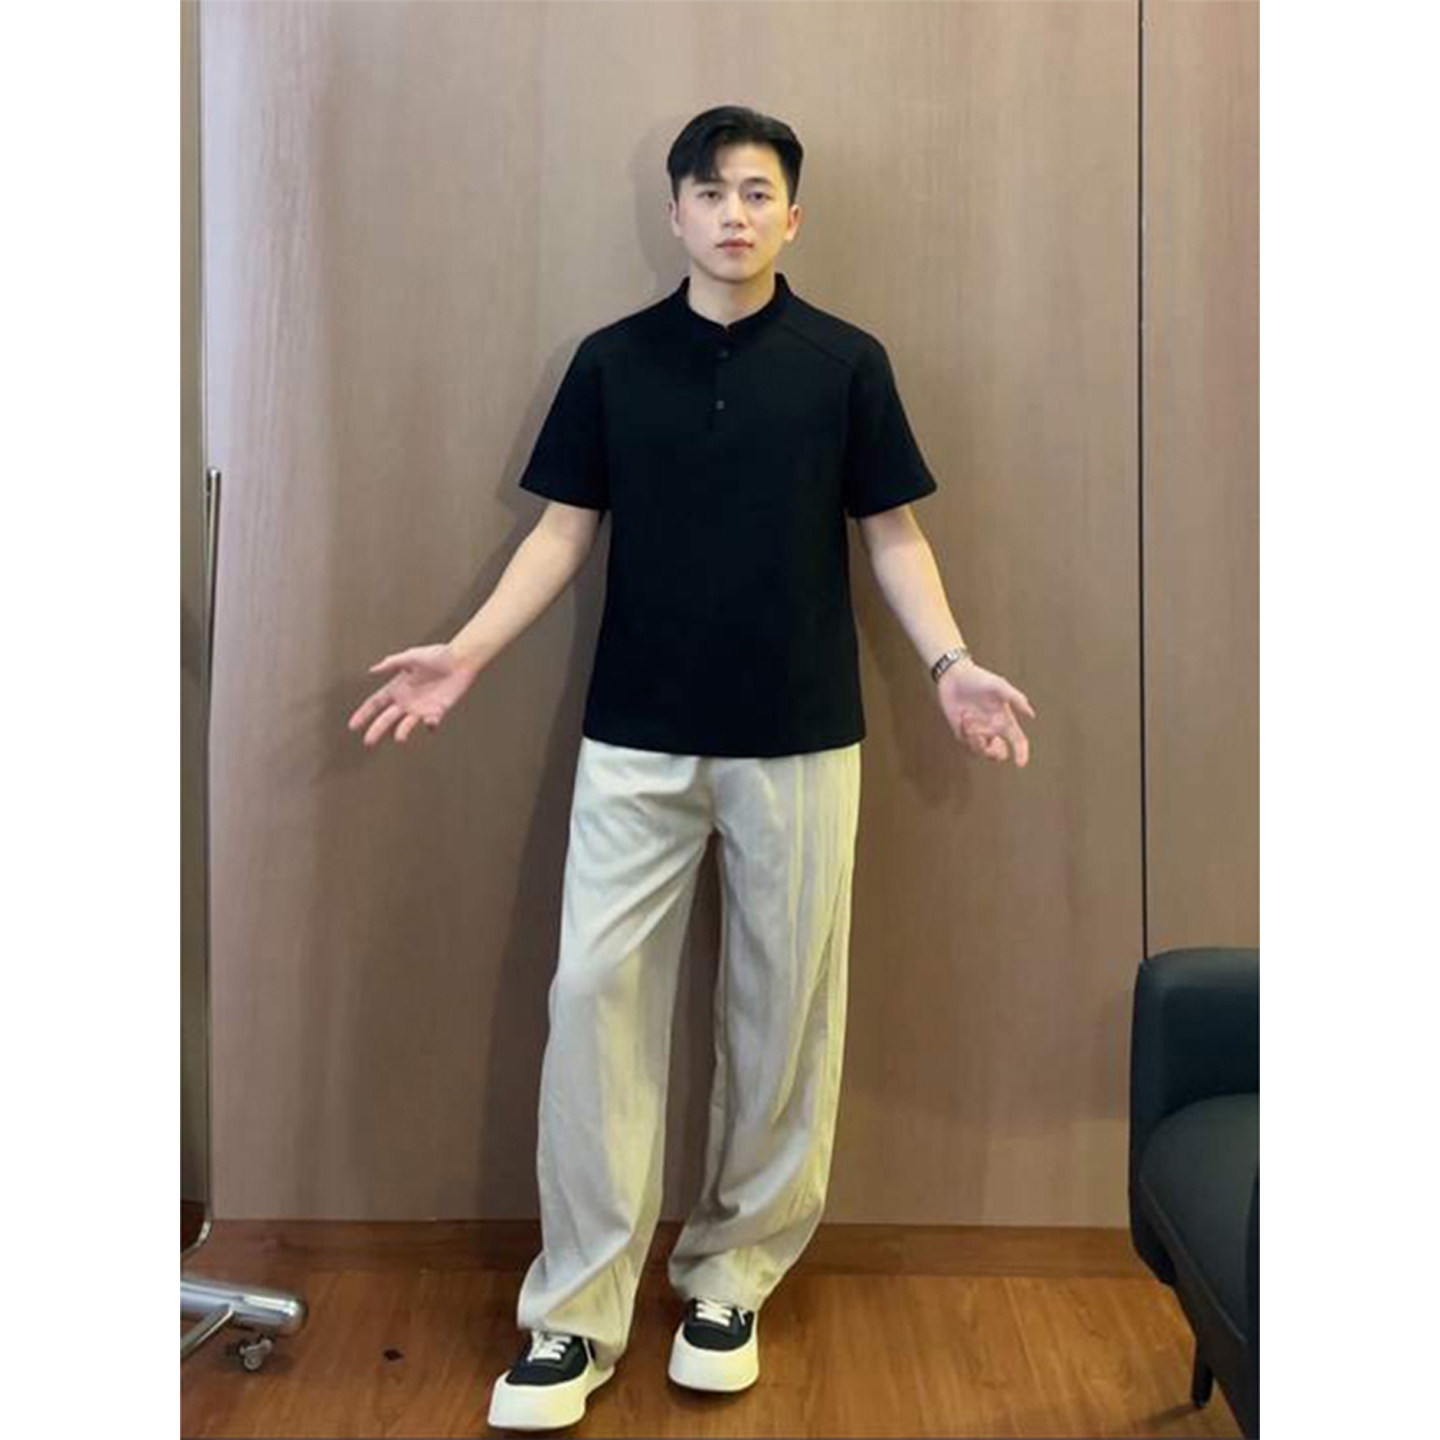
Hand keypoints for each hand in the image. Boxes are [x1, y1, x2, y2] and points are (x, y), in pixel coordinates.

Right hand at [346, 643, 478, 747]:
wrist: (459, 660)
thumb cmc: (436, 656)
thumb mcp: (411, 656)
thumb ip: (392, 663)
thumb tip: (372, 670)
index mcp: (396, 688)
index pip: (375, 703)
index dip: (363, 714)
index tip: (352, 726)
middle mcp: (406, 701)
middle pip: (386, 719)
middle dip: (376, 730)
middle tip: (368, 743)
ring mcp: (421, 708)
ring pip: (406, 725)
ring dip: (402, 732)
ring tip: (399, 739)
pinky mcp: (437, 710)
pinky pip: (431, 722)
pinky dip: (430, 725)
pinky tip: (430, 722)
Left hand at [936, 659, 1035, 766]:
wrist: (954, 676)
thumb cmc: (979, 678)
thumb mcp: (999, 686)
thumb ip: (1016, 699)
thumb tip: (1031, 714)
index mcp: (1004, 720)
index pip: (1018, 741)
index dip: (1021, 753)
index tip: (1020, 763)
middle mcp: (992, 728)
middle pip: (999, 752)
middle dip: (995, 753)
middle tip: (992, 744)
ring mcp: (977, 732)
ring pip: (981, 750)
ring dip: (976, 738)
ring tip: (969, 717)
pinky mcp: (962, 732)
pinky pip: (966, 742)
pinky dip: (966, 732)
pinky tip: (963, 716)